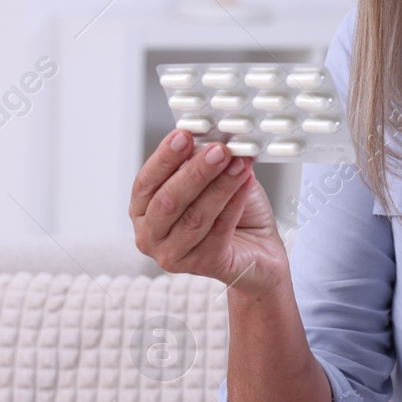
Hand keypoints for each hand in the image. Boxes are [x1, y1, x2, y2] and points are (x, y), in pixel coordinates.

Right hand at [130, 132, 286, 294]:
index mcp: (143, 210)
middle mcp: (151, 236)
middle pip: (168, 201)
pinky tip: (245, 184)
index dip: (165, 158)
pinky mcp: (202, 266)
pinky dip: (234, 204)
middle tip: (218, 150)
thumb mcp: (211, 179)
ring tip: (238, 163)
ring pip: (194, 217)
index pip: (146, 182)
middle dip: (195, 172)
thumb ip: (201, 160)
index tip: (184, 135)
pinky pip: (218, 231)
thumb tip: (205, 136)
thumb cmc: (231, 212)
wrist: (258, 248)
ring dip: (219, 186)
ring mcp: (173, 255)